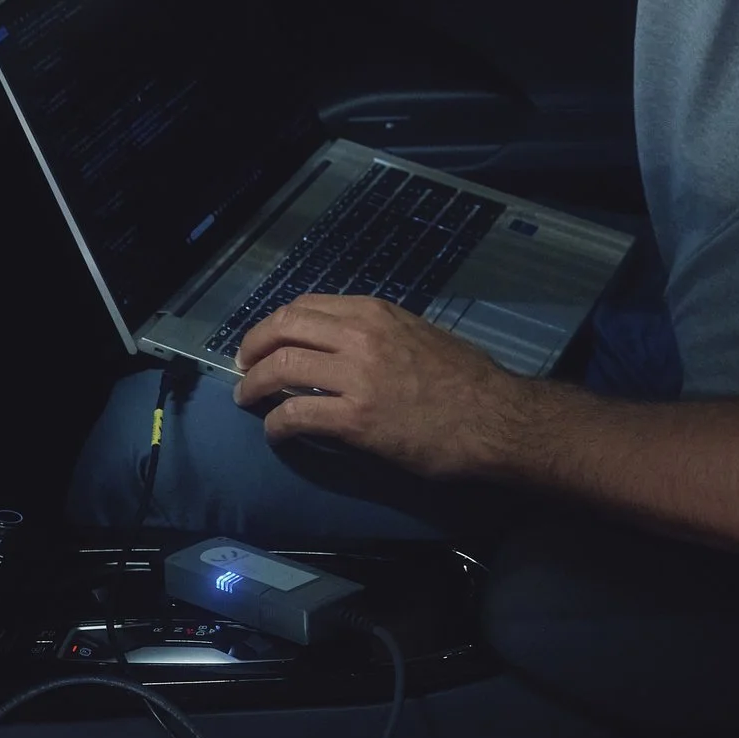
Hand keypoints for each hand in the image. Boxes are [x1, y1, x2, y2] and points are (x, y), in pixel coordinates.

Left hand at [231, 295, 529, 478]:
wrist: (495, 419)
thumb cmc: (466, 380)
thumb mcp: (419, 334)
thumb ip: (380, 333)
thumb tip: (347, 345)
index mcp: (375, 312)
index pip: (305, 306)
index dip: (275, 323)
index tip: (265, 340)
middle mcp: (360, 335)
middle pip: (283, 329)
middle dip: (253, 348)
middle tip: (243, 367)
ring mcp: (356, 376)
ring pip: (281, 368)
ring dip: (254, 383)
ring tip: (247, 398)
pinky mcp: (355, 419)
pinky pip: (297, 413)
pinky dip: (276, 422)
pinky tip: (275, 431)